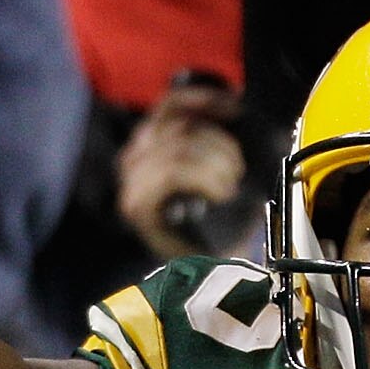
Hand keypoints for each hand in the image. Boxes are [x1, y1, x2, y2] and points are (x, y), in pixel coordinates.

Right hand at [118, 79, 250, 261]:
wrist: (221, 270)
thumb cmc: (228, 221)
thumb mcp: (228, 165)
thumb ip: (222, 134)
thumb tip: (235, 102)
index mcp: (155, 145)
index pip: (170, 104)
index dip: (203, 99)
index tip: (236, 107)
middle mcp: (135, 159)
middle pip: (174, 124)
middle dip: (215, 141)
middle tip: (237, 169)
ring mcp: (132, 182)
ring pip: (174, 146)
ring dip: (213, 160)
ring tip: (229, 184)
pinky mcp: (137, 204)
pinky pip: (169, 171)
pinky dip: (202, 176)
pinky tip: (220, 192)